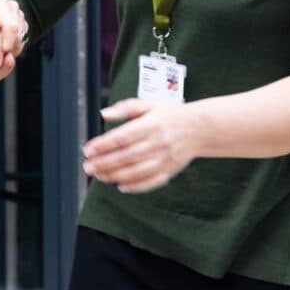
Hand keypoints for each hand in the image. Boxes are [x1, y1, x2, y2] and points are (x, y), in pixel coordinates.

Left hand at [81, 98, 198, 192]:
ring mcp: (164, 159)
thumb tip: (104, 113)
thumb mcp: (149, 104)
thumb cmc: (172, 115)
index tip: (88, 149)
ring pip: (136, 171)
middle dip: (104, 163)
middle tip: (88, 166)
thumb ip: (125, 108)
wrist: (201, 128)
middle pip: (126, 156)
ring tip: (99, 176)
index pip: (122, 137)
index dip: (103, 145)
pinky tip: (121, 186)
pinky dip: (135, 186)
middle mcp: (157, 143)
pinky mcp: (170, 170)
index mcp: (151, 125)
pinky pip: (151, 182)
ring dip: (115, 175)